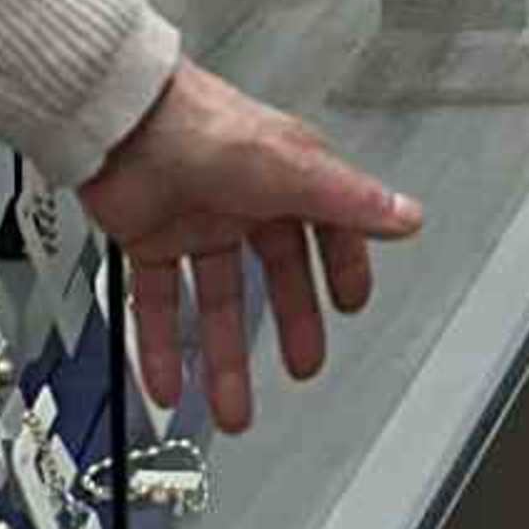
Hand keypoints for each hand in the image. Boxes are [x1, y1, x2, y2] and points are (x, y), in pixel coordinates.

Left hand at [79, 61, 420, 432]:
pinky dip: (163, 347)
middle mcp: (246, 199)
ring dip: (225, 357)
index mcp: (287, 176)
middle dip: (291, 323)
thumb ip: (347, 200)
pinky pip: (161, 304)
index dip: (343, 266)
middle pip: (275, 274)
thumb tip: (406, 217)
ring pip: (219, 302)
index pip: (328, 229)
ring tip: (232, 408)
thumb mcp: (286, 170)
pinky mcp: (150, 239)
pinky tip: (168, 383)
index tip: (352, 303)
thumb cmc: (204, 128)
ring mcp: (198, 221)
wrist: (122, 121)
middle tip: (303, 366)